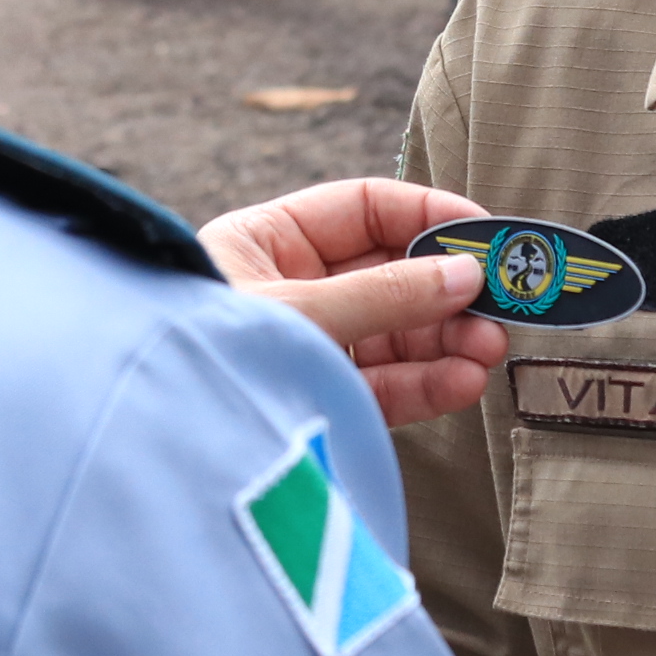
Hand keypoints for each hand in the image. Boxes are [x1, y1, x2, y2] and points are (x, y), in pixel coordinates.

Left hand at [201, 179, 509, 426]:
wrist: (154, 445)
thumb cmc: (204, 358)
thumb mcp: (297, 313)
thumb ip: (384, 295)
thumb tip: (465, 273)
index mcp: (264, 242)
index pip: (364, 210)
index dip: (428, 218)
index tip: (486, 236)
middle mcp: (288, 289)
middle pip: (389, 276)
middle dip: (447, 292)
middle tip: (501, 306)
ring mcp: (307, 350)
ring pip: (392, 336)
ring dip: (446, 343)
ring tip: (489, 352)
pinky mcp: (319, 403)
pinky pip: (381, 386)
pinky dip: (424, 385)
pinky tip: (463, 383)